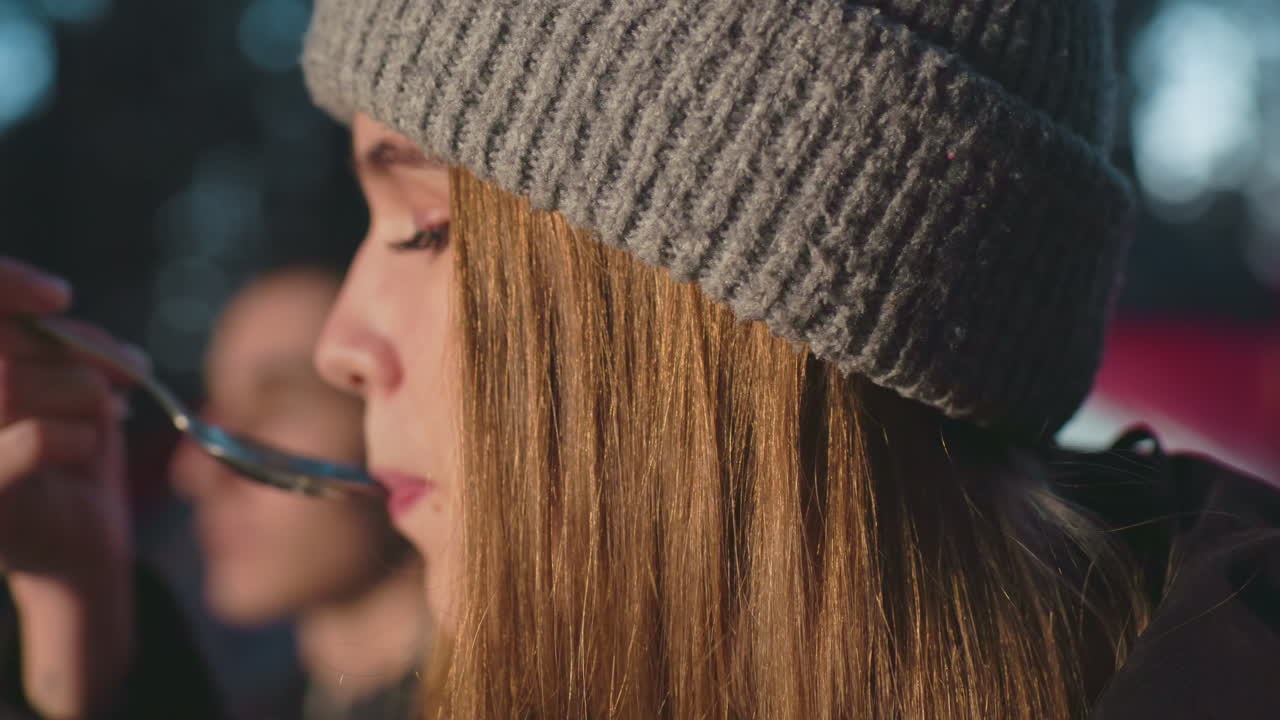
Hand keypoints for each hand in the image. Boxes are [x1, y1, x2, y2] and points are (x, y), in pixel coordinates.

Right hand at [0, 257, 141, 717]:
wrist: (83, 549)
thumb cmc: (73, 461)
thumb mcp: (68, 387)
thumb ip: (58, 341)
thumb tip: (54, 303)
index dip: (4, 286)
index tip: (60, 296)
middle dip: (74, 348)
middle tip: (126, 370)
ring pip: (8, 385)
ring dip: (80, 389)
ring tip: (110, 411)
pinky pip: (33, 439)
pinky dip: (76, 433)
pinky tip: (88, 447)